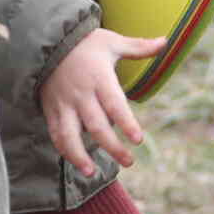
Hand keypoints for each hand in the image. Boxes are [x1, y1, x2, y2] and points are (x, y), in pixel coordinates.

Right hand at [40, 27, 166, 173]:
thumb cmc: (85, 43)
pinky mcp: (51, 109)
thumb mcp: (112, 42)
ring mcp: (64, 103)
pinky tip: (78, 164)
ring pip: (70, 134)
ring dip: (79, 156)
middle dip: (112, 146)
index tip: (138, 140)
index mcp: (99, 77)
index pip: (114, 104)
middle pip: (96, 126)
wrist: (47, 40)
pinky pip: (56, 133)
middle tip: (129, 162)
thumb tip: (166, 41)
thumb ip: (138, 47)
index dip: (126, 123)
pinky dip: (65, 150)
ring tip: (92, 173)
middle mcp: (81, 94)